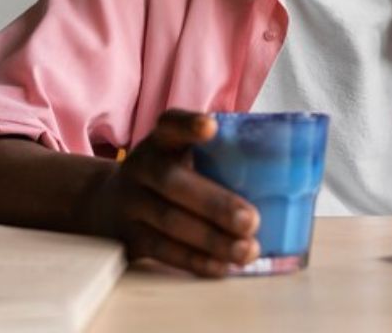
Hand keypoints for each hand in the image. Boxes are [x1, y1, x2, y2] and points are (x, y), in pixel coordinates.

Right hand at [87, 109, 260, 276]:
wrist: (103, 203)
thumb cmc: (166, 176)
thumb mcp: (178, 155)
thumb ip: (217, 156)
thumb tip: (288, 168)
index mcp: (160, 142)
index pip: (170, 125)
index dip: (188, 125)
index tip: (211, 127)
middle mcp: (140, 168)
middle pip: (174, 183)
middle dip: (215, 204)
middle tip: (251, 220)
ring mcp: (130, 204)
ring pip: (170, 222)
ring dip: (212, 240)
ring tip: (247, 250)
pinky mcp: (128, 237)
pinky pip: (163, 250)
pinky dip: (195, 260)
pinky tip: (222, 266)